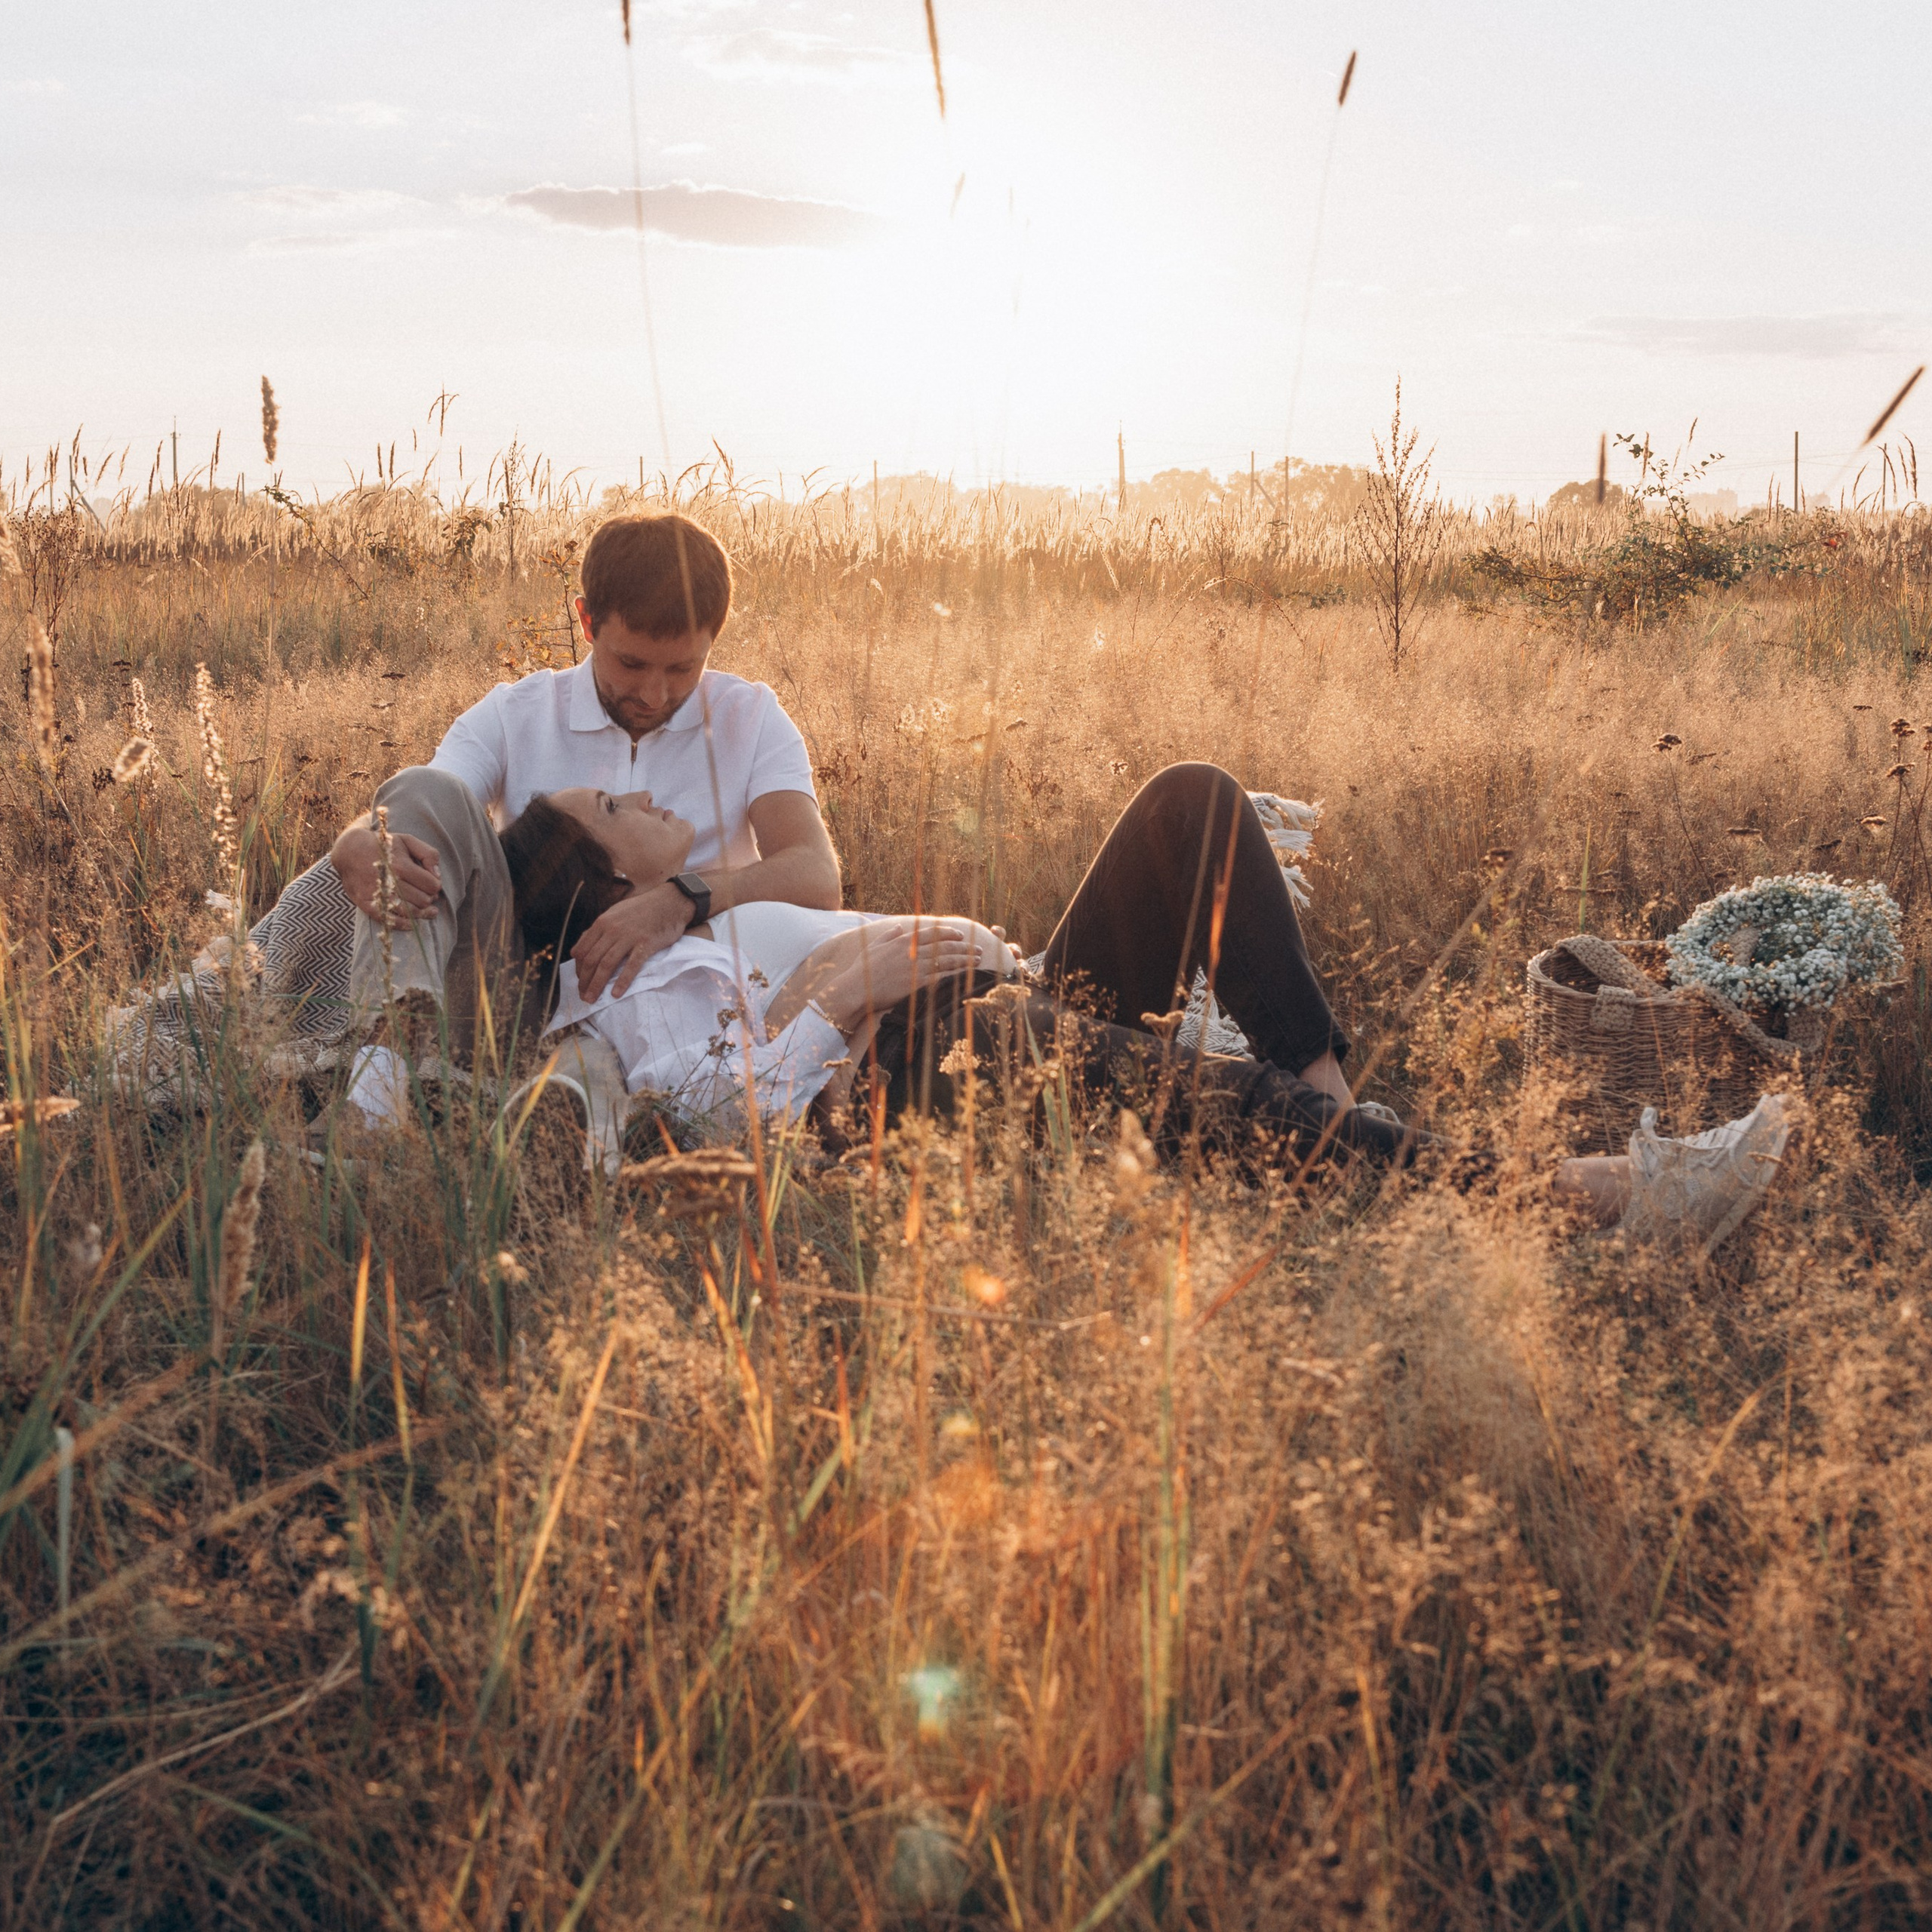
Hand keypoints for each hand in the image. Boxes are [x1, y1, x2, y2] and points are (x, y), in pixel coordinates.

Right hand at [330, 825, 442, 922]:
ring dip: (421, 913)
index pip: (431, 885)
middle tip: (427, 895)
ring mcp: (377, 894)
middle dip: (429, 898)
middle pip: (423, 900)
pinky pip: (389, 920)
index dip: (436, 886)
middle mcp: (389, 881)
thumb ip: (428, 853)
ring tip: (427, 910)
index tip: (432, 884)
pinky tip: (412, 923)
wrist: (350, 850)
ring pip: (409, 912)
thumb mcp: (408, 840)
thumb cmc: (383, 846)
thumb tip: (437, 875)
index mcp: (401, 865)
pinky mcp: (366, 904)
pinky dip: (403, 924)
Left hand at [572, 882, 694, 1001]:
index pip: (583, 950)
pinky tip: (616, 994)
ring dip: (597, 984)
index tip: (580, 981)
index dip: (578, 969)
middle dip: (585, 981)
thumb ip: (598, 931)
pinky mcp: (646, 944)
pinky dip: (622, 981)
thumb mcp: (615, 913)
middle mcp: (612, 930)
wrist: (669, 902)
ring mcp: (629, 937)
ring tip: (592, 999)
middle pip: (592, 959)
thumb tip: (579, 949)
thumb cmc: (642, 909)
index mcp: (602, 923)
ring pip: (607, 964)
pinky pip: (631, 966)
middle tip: (583, 996)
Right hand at [818, 920, 986, 1032]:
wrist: (855, 990)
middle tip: (978, 949)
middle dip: (964, 948)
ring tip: (979, 960)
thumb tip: (899, 927)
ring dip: (965, 960)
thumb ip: (888, 935)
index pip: (931, 934)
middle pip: (944, 947)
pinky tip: (967, 976)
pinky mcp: (916, 984)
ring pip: (947, 961)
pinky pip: (941, 978)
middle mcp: (911, 952)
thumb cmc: (862, 970)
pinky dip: (956, 975)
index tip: (960, 935)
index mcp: (902, 942)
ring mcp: (915, 968)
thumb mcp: (873, 946)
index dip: (948, 933)